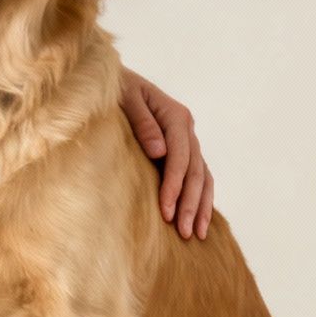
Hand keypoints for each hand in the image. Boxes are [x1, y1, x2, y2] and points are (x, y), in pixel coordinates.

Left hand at [119, 68, 212, 239]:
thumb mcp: (124, 97)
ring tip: (196, 234)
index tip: (166, 211)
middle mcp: (186, 128)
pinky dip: (201, 198)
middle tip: (183, 232)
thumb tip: (160, 151)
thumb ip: (142, 123)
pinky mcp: (182, 150)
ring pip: (203, 177)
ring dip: (201, 206)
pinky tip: (199, 220)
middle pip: (196, 171)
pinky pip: (198, 177)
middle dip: (190, 203)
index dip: (175, 185)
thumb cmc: (114, 89)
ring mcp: (187, 140)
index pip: (181, 157)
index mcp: (176, 115)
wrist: (112, 82)